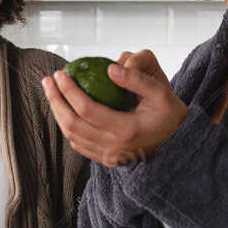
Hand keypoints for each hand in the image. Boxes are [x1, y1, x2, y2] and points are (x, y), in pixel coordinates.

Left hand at [42, 49, 187, 167]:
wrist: (178, 146)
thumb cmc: (171, 115)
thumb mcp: (160, 93)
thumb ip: (136, 80)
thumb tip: (110, 67)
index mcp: (126, 129)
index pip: (86, 109)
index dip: (69, 91)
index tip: (60, 74)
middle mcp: (113, 146)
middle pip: (72, 123)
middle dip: (56, 100)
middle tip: (48, 80)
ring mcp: (109, 156)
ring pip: (72, 136)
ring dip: (58, 113)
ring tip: (52, 92)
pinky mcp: (107, 160)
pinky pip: (79, 145)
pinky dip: (67, 127)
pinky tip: (64, 110)